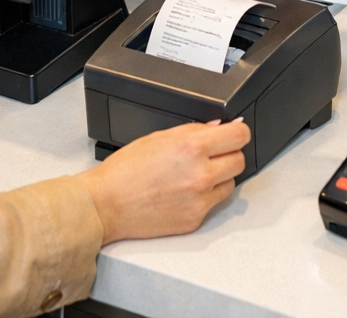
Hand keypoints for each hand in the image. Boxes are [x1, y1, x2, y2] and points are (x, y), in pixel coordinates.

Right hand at [76, 119, 250, 243]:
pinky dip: (204, 197)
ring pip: (231, 183)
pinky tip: (183, 192)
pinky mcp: (196, 219)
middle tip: (212, 154)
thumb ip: (193, 130)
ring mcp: (200, 200)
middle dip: (228, 154)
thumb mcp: (158, 137)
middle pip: (240, 160)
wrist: (107, 204)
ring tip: (193, 175)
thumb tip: (218, 127)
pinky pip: (214, 203)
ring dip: (219, 177)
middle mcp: (200, 174)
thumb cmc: (125, 171)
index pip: (240, 136)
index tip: (235, 133)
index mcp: (191, 147)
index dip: (239, 132)